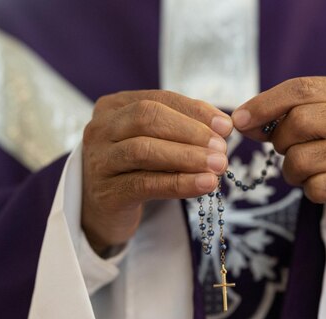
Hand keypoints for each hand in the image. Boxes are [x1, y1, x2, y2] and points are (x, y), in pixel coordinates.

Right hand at [82, 90, 232, 252]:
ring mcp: (98, 160)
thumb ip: (184, 128)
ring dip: (187, 157)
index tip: (226, 126)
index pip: (159, 99)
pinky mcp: (106, 192)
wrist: (104, 211)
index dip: (195, 110)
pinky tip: (204, 184)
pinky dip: (179, 183)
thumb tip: (224, 125)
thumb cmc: (136, 169)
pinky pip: (145, 184)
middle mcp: (100, 128)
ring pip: (144, 150)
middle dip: (191, 132)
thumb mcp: (156, 142)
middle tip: (222, 148)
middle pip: (148, 118)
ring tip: (218, 166)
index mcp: (114, 107)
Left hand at [231, 77, 325, 229]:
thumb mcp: (320, 114)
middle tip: (288, 148)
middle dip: (280, 141)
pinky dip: (308, 189)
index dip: (263, 105)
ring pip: (300, 160)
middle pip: (298, 124)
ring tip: (308, 168)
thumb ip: (283, 113)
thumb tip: (241, 121)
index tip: (239, 121)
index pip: (300, 89)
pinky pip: (315, 188)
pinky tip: (324, 183)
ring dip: (291, 169)